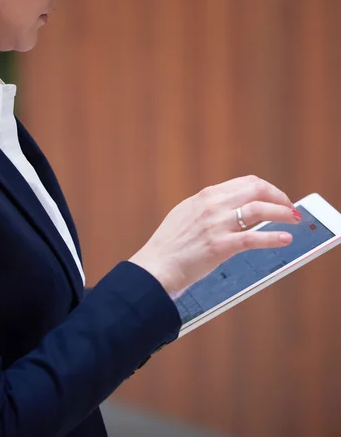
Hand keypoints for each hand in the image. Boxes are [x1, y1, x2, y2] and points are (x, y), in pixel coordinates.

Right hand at [129, 175, 299, 293]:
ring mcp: (216, 225)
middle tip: (291, 208)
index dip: (268, 189)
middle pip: (257, 190)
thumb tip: (233, 207)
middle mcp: (213, 205)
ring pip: (260, 209)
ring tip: (294, 220)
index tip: (277, 198)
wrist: (156, 266)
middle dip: (279, 197)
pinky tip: (285, 239)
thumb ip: (209, 207)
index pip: (246, 182)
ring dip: (282, 213)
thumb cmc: (169, 244)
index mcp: (206, 196)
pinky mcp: (219, 246)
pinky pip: (253, 238)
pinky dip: (273, 237)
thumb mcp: (187, 214)